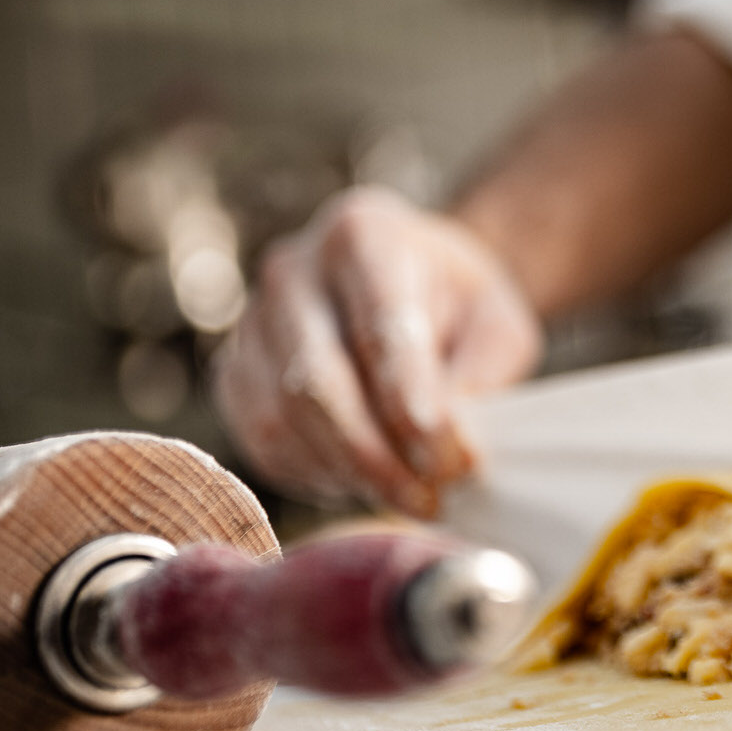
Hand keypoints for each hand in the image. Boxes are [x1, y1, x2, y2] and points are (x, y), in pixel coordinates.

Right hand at [213, 187, 542, 516]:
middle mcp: (294, 269)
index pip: (379, 327)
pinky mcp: (234, 372)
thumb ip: (482, 378)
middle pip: (316, 379)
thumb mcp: (497, 326)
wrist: (408, 284)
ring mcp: (252, 319)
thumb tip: (455, 447)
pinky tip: (364, 484)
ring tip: (408, 496)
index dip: (410, 402)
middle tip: (431, 497)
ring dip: (348, 473)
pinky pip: (261, 439)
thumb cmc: (458, 305)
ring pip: (282, 417)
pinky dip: (314, 475)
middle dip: (377, 453)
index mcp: (364, 233)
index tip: (448, 460)